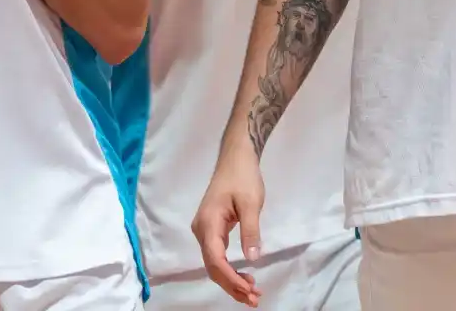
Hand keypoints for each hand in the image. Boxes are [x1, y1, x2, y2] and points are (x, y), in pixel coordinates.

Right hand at [191, 150, 266, 306]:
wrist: (236, 158)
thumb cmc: (242, 177)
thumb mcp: (251, 203)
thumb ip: (251, 231)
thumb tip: (253, 258)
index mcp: (208, 223)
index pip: (215, 258)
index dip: (230, 278)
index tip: (249, 290)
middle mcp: (201, 229)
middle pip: (212, 265)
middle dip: (231, 285)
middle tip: (254, 299)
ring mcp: (204, 229)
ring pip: (213, 262)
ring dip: (230, 280)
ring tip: (251, 293)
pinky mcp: (211, 229)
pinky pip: (216, 255)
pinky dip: (229, 269)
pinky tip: (243, 277)